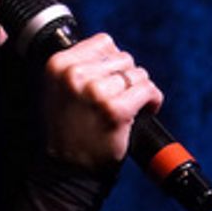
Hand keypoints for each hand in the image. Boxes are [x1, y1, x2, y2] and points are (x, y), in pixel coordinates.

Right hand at [39, 32, 163, 171]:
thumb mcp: (60, 89)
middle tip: (119, 97)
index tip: (111, 78)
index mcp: (59, 65)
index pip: (103, 42)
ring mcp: (96, 92)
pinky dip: (152, 100)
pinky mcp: (116, 110)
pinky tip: (144, 110)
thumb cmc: (68, 128)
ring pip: (138, 74)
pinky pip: (148, 90)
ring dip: (139, 90)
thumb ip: (79, 65)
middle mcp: (74, 75)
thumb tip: (111, 51)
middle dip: (126, 77)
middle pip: (123, 58)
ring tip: (129, 106)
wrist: (69, 167)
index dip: (112, 61)